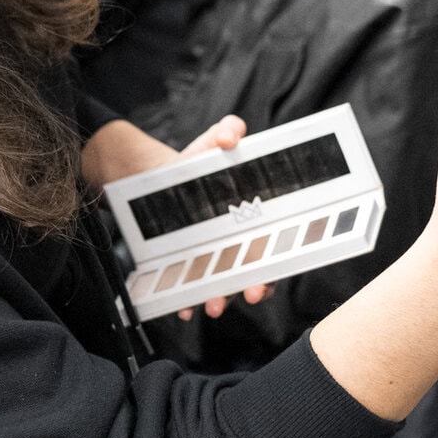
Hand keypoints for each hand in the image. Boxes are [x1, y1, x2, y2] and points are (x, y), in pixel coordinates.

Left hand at [169, 116, 271, 319]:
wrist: (160, 176)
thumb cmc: (198, 162)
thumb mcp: (212, 141)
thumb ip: (226, 131)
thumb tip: (231, 135)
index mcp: (254, 219)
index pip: (275, 247)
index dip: (278, 263)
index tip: (271, 274)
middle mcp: (237, 244)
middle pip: (254, 273)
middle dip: (253, 287)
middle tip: (249, 292)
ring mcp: (212, 258)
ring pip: (224, 287)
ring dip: (221, 300)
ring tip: (212, 305)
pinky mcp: (186, 265)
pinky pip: (189, 289)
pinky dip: (187, 301)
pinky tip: (184, 307)